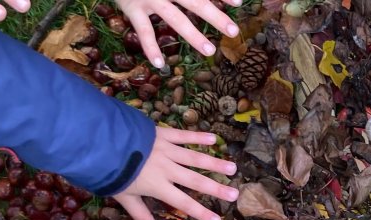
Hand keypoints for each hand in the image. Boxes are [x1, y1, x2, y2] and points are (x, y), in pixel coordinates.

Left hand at [113, 127, 238, 219]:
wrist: (100, 142)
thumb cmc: (109, 172)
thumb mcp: (123, 196)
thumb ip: (140, 214)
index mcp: (158, 186)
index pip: (183, 202)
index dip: (201, 213)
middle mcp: (167, 169)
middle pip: (196, 181)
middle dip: (216, 189)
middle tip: (235, 195)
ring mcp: (166, 150)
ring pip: (195, 158)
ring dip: (214, 163)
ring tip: (232, 168)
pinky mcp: (162, 134)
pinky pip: (183, 136)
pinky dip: (198, 136)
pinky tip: (213, 139)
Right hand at [115, 0, 241, 67]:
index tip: (239, 3)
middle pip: (194, 1)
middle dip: (215, 17)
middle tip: (233, 31)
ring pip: (174, 18)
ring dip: (193, 35)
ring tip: (210, 51)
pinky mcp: (131, 8)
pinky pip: (143, 30)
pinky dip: (150, 47)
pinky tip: (159, 64)